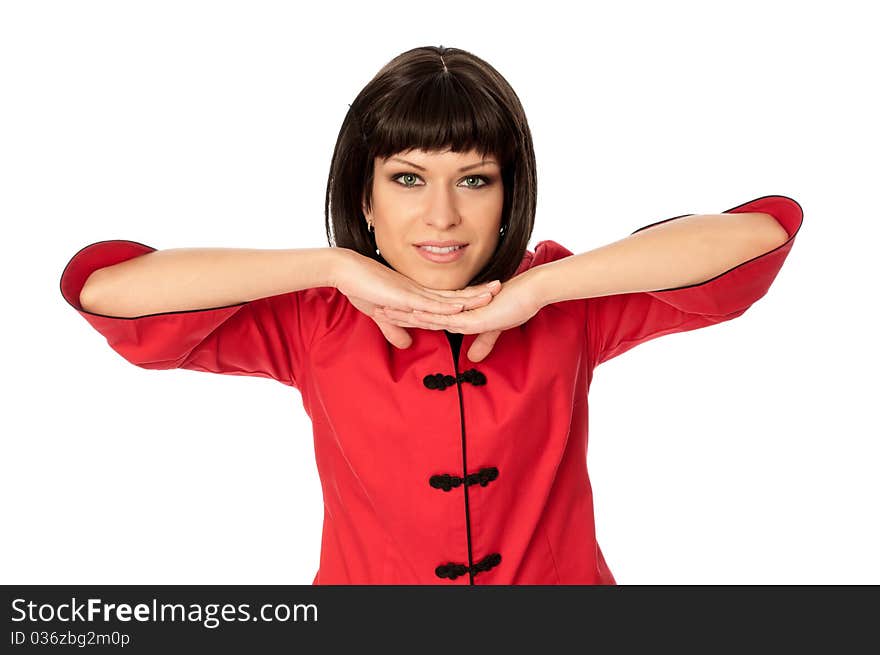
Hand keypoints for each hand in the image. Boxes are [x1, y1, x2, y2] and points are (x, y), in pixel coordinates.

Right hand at [334, 250, 502, 349]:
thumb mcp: (381, 314)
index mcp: (417, 295)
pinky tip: (460, 308)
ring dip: (469, 298)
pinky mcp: (402, 297)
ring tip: (491, 295)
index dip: (467, 297)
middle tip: (500, 288)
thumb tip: (406, 344)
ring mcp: (413, 293)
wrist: (345, 271)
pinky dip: (444, 307)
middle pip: (455, 295)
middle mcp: (420, 292)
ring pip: (447, 298)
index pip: (448, 298)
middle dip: (478, 293)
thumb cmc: (361, 289)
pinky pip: (428, 304)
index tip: (486, 296)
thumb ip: (395, 329)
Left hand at [373, 270, 543, 362]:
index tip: (387, 311)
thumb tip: (472, 359)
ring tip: (381, 311)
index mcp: (457, 311)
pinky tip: (412, 316)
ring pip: (426, 313)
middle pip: (420, 311)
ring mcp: (462, 310)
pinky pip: (446, 316)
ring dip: (404, 313)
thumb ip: (482, 342)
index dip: (407, 314)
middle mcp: (456, 308)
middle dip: (396, 311)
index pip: (427, 314)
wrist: (532, 290)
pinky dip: (428, 316)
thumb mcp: (494, 329)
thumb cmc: (515, 305)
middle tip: (373, 308)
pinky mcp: (471, 314)